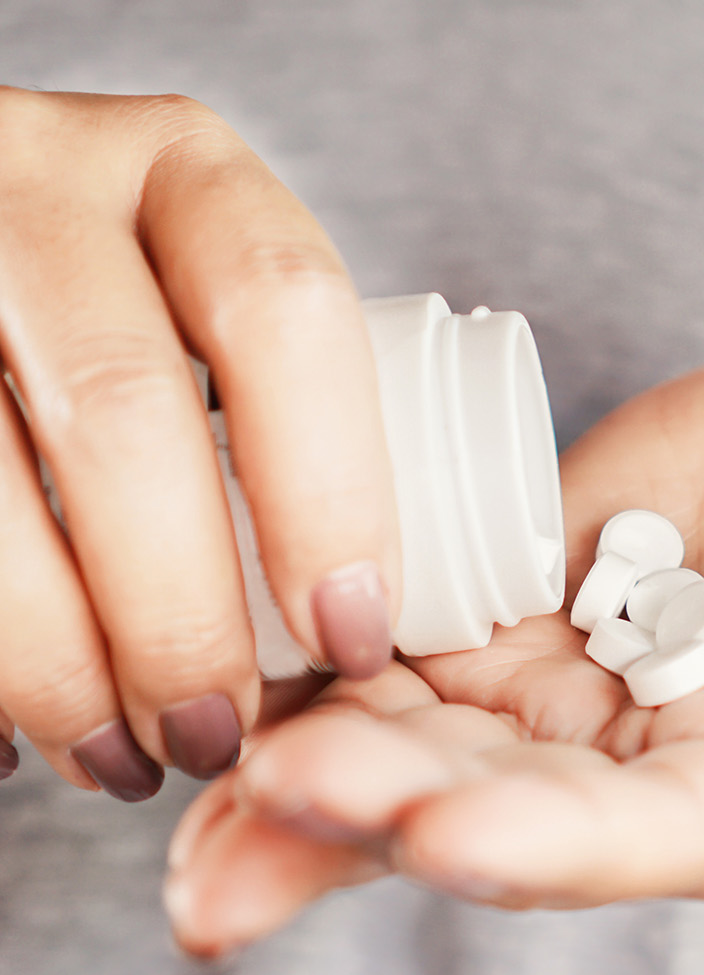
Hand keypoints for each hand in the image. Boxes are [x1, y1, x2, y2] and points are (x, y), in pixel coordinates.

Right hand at [0, 88, 397, 797]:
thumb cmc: (126, 318)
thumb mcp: (209, 311)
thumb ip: (277, 419)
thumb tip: (355, 644)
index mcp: (186, 172)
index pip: (285, 311)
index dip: (330, 491)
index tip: (350, 638)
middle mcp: (39, 183)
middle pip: (125, 412)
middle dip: (178, 612)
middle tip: (215, 735)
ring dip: (57, 662)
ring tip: (117, 758)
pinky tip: (8, 733)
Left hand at [163, 364, 703, 954]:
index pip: (654, 835)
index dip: (550, 840)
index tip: (447, 835)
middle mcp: (648, 779)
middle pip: (505, 811)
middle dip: (389, 810)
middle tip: (275, 791)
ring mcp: (562, 711)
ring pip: (423, 760)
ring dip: (312, 780)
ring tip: (207, 795)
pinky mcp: (499, 638)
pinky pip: (388, 675)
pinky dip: (303, 692)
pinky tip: (221, 697)